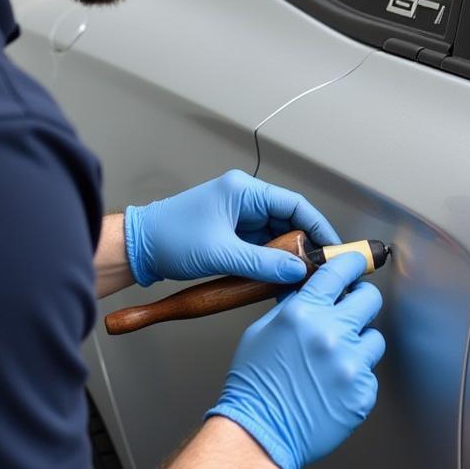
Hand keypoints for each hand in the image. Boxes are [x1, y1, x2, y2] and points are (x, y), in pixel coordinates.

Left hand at [124, 169, 340, 286]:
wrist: (136, 248)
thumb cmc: (168, 238)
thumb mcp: (221, 254)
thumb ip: (263, 264)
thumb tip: (297, 270)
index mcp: (243, 191)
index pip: (294, 204)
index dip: (318, 226)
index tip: (333, 247)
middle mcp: (243, 199)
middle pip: (288, 221)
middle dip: (303, 245)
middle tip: (316, 269)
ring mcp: (236, 217)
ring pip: (275, 236)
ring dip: (285, 256)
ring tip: (298, 278)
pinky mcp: (230, 233)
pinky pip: (260, 246)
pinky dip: (270, 262)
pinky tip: (276, 278)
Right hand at [205, 252, 384, 468]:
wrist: (258, 434)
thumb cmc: (253, 386)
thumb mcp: (261, 332)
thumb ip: (290, 307)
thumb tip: (307, 289)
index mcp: (303, 314)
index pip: (339, 272)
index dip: (352, 263)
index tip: (356, 263)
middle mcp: (331, 334)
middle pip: (370, 299)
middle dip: (361, 301)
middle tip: (352, 310)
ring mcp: (351, 364)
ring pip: (375, 338)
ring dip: (359, 343)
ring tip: (335, 359)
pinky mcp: (363, 392)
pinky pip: (369, 373)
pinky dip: (355, 377)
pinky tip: (333, 385)